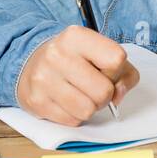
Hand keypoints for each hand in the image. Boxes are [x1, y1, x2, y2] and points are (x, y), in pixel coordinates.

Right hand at [16, 25, 139, 125]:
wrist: (32, 63)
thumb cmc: (75, 59)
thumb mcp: (101, 53)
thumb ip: (124, 72)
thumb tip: (119, 95)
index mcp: (76, 36)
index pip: (116, 59)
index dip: (117, 71)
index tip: (106, 70)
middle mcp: (57, 54)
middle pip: (103, 91)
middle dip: (105, 95)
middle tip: (94, 87)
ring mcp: (44, 79)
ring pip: (88, 110)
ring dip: (90, 107)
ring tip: (81, 95)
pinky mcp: (37, 101)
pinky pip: (72, 120)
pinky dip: (74, 115)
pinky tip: (67, 101)